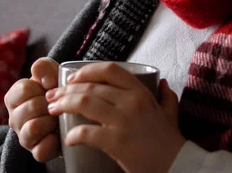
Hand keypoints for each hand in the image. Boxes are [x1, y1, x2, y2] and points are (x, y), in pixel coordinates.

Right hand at [4, 57, 60, 162]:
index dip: (42, 87)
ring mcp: (24, 137)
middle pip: (31, 107)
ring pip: (33, 127)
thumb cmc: (55, 91)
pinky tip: (59, 134)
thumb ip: (43, 68)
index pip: (23, 88)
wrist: (70, 113)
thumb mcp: (50, 73)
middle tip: (58, 105)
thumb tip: (45, 81)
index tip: (50, 88)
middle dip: (50, 104)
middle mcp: (14, 118)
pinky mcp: (35, 152)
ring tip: (58, 118)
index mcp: (13, 98)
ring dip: (51, 121)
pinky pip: (41, 150)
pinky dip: (53, 142)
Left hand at [45, 62, 185, 172]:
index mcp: (141, 92)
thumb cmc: (171, 142)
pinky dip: (73, 135)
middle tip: (52, 97)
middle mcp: (131, 101)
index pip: (109, 69)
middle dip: (66, 90)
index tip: (72, 78)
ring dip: (63, 105)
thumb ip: (166, 97)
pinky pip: (87, 132)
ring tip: (53, 111)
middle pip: (90, 86)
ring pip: (84, 103)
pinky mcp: (117, 141)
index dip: (86, 71)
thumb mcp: (171, 114)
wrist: (178, 168)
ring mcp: (124, 120)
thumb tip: (163, 82)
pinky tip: (68, 139)